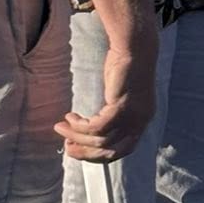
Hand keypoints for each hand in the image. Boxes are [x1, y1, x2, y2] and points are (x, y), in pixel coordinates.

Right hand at [56, 41, 157, 161]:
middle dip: (87, 154)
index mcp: (142, 122)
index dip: (100, 155)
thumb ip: (111, 113)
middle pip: (112, 151)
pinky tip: (70, 117)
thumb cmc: (124, 69)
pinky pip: (97, 127)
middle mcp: (141, 122)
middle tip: (67, 147)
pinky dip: (80, 126)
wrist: (135, 47)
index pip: (123, 150)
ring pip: (101, 140)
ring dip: (77, 137)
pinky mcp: (122, 106)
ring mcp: (133, 116)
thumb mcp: (120, 96)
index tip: (80, 150)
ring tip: (61, 128)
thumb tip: (91, 129)